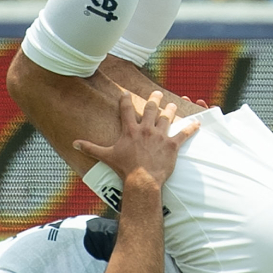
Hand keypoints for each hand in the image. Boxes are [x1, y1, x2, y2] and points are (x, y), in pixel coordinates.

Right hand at [73, 90, 198, 186]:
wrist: (142, 180)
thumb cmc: (124, 168)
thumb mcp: (106, 156)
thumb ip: (90, 148)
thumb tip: (74, 143)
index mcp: (130, 130)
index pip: (127, 110)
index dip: (125, 100)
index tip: (125, 93)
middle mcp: (146, 129)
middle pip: (152, 108)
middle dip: (155, 99)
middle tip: (157, 93)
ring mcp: (160, 136)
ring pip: (168, 117)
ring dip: (171, 109)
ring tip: (173, 104)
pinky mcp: (172, 145)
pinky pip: (184, 134)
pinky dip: (192, 128)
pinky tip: (198, 123)